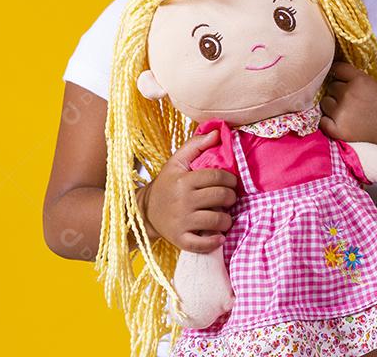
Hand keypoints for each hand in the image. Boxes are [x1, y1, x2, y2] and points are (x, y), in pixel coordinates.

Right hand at [139, 131, 237, 253]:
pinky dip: (214, 241)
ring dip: (227, 219)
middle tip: (228, 198)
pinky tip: (218, 236)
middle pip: (220, 197)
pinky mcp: (180, 239)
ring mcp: (181, 221)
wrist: (145, 210)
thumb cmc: (167, 184)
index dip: (230, 179)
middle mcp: (183, 200)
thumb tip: (218, 132)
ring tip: (224, 216)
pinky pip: (203, 244)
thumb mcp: (176, 161)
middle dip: (231, 197)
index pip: (217, 176)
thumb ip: (196, 145)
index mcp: (183, 180)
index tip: (230, 182)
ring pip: (217, 220)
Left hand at [319, 58, 376, 151]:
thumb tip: (344, 79)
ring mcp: (341, 113)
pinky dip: (329, 122)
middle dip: (339, 92)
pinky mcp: (337, 131)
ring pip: (325, 103)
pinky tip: (341, 124)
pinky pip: (323, 121)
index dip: (340, 74)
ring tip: (349, 114)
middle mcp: (348, 94)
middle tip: (352, 102)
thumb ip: (360, 82)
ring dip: (333, 106)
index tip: (343, 79)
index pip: (338, 68)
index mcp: (360, 80)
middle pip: (331, 87)